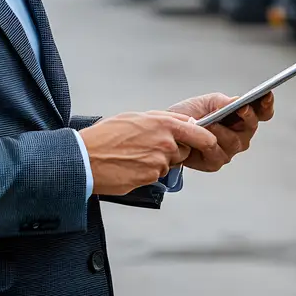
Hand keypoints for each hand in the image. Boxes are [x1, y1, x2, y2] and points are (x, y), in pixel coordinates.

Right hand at [79, 111, 222, 194]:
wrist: (85, 157)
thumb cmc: (107, 135)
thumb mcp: (136, 118)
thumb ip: (163, 120)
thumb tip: (183, 123)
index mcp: (164, 123)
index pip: (199, 132)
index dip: (205, 139)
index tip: (209, 142)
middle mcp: (165, 142)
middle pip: (185, 151)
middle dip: (174, 152)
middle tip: (151, 148)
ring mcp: (159, 161)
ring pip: (170, 164)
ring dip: (158, 163)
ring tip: (135, 156)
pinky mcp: (151, 178)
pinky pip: (156, 175)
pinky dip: (147, 172)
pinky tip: (130, 166)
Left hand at [165, 91, 274, 172]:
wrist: (167, 131)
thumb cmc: (188, 115)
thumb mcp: (205, 102)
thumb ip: (222, 101)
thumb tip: (237, 101)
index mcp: (242, 118)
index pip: (262, 112)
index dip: (266, 104)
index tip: (266, 94)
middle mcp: (239, 135)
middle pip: (251, 127)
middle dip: (247, 116)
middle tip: (242, 107)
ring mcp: (228, 150)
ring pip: (234, 141)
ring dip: (222, 130)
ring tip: (211, 121)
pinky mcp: (214, 162)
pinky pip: (217, 154)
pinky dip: (208, 143)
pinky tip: (202, 136)